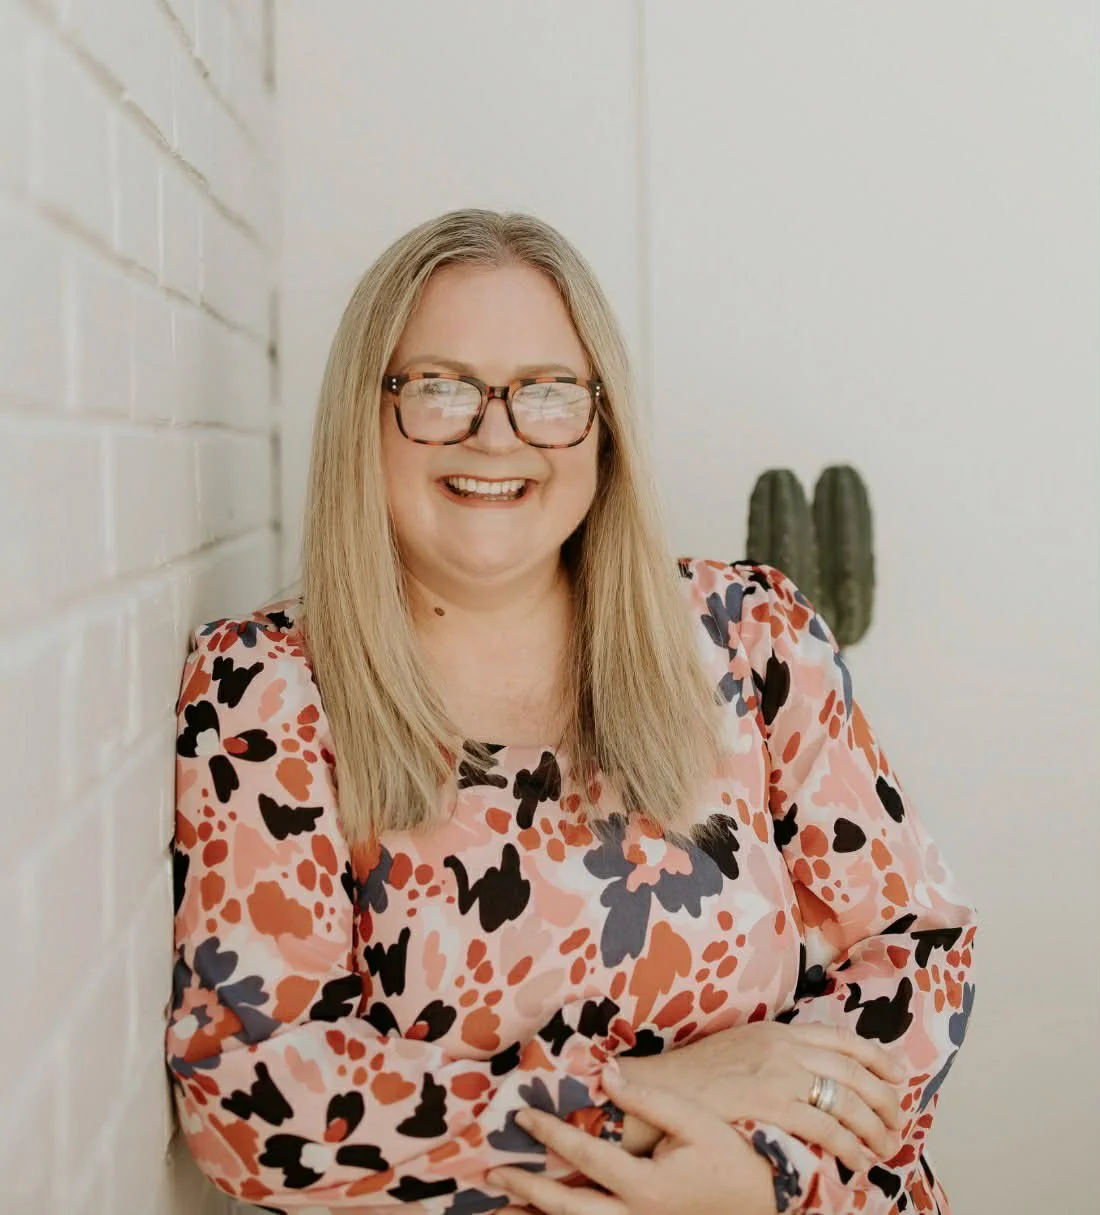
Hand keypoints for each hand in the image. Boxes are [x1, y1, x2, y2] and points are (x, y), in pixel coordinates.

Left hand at [486, 1064, 777, 1214]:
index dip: (551, 1134)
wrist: (765, 1199)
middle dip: (528, 1191)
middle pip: (569, 1208)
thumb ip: (646, 1098)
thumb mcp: (694, 1119)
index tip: (522, 1116)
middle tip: (493, 1175)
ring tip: (503, 1205)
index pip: (585, 1156)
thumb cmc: (730, 1153)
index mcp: (647, 1186)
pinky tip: (543, 1214)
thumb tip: (603, 1075)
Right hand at [620, 1021, 905, 1172]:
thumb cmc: (695, 1077)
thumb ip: (773, 1053)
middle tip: (899, 1121)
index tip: (899, 1074)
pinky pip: (827, 1128)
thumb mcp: (739, 1048)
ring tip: (885, 1147)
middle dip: (885, 1099)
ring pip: (848, 1100)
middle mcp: (785, 1047)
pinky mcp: (774, 1103)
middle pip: (853, 1071)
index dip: (877, 1058)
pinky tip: (859, 1161)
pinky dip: (850, 1146)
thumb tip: (804, 1071)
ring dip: (874, 1127)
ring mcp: (780, 1073)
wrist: (662, 1088)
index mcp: (778, 1031)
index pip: (842, 1039)